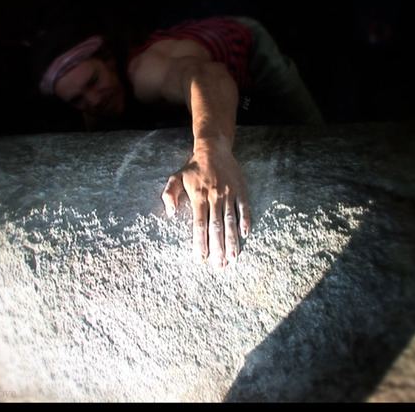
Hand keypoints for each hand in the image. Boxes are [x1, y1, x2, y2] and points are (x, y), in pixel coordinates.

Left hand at [161, 139, 250, 266]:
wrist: (214, 148)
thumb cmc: (193, 167)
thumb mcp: (175, 177)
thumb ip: (170, 195)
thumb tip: (170, 214)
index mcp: (199, 196)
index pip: (199, 224)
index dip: (200, 242)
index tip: (200, 259)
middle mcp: (215, 197)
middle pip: (216, 227)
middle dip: (218, 249)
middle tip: (220, 267)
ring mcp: (229, 194)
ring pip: (231, 221)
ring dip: (232, 241)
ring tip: (233, 258)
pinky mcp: (240, 190)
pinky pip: (244, 208)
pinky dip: (245, 222)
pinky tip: (245, 235)